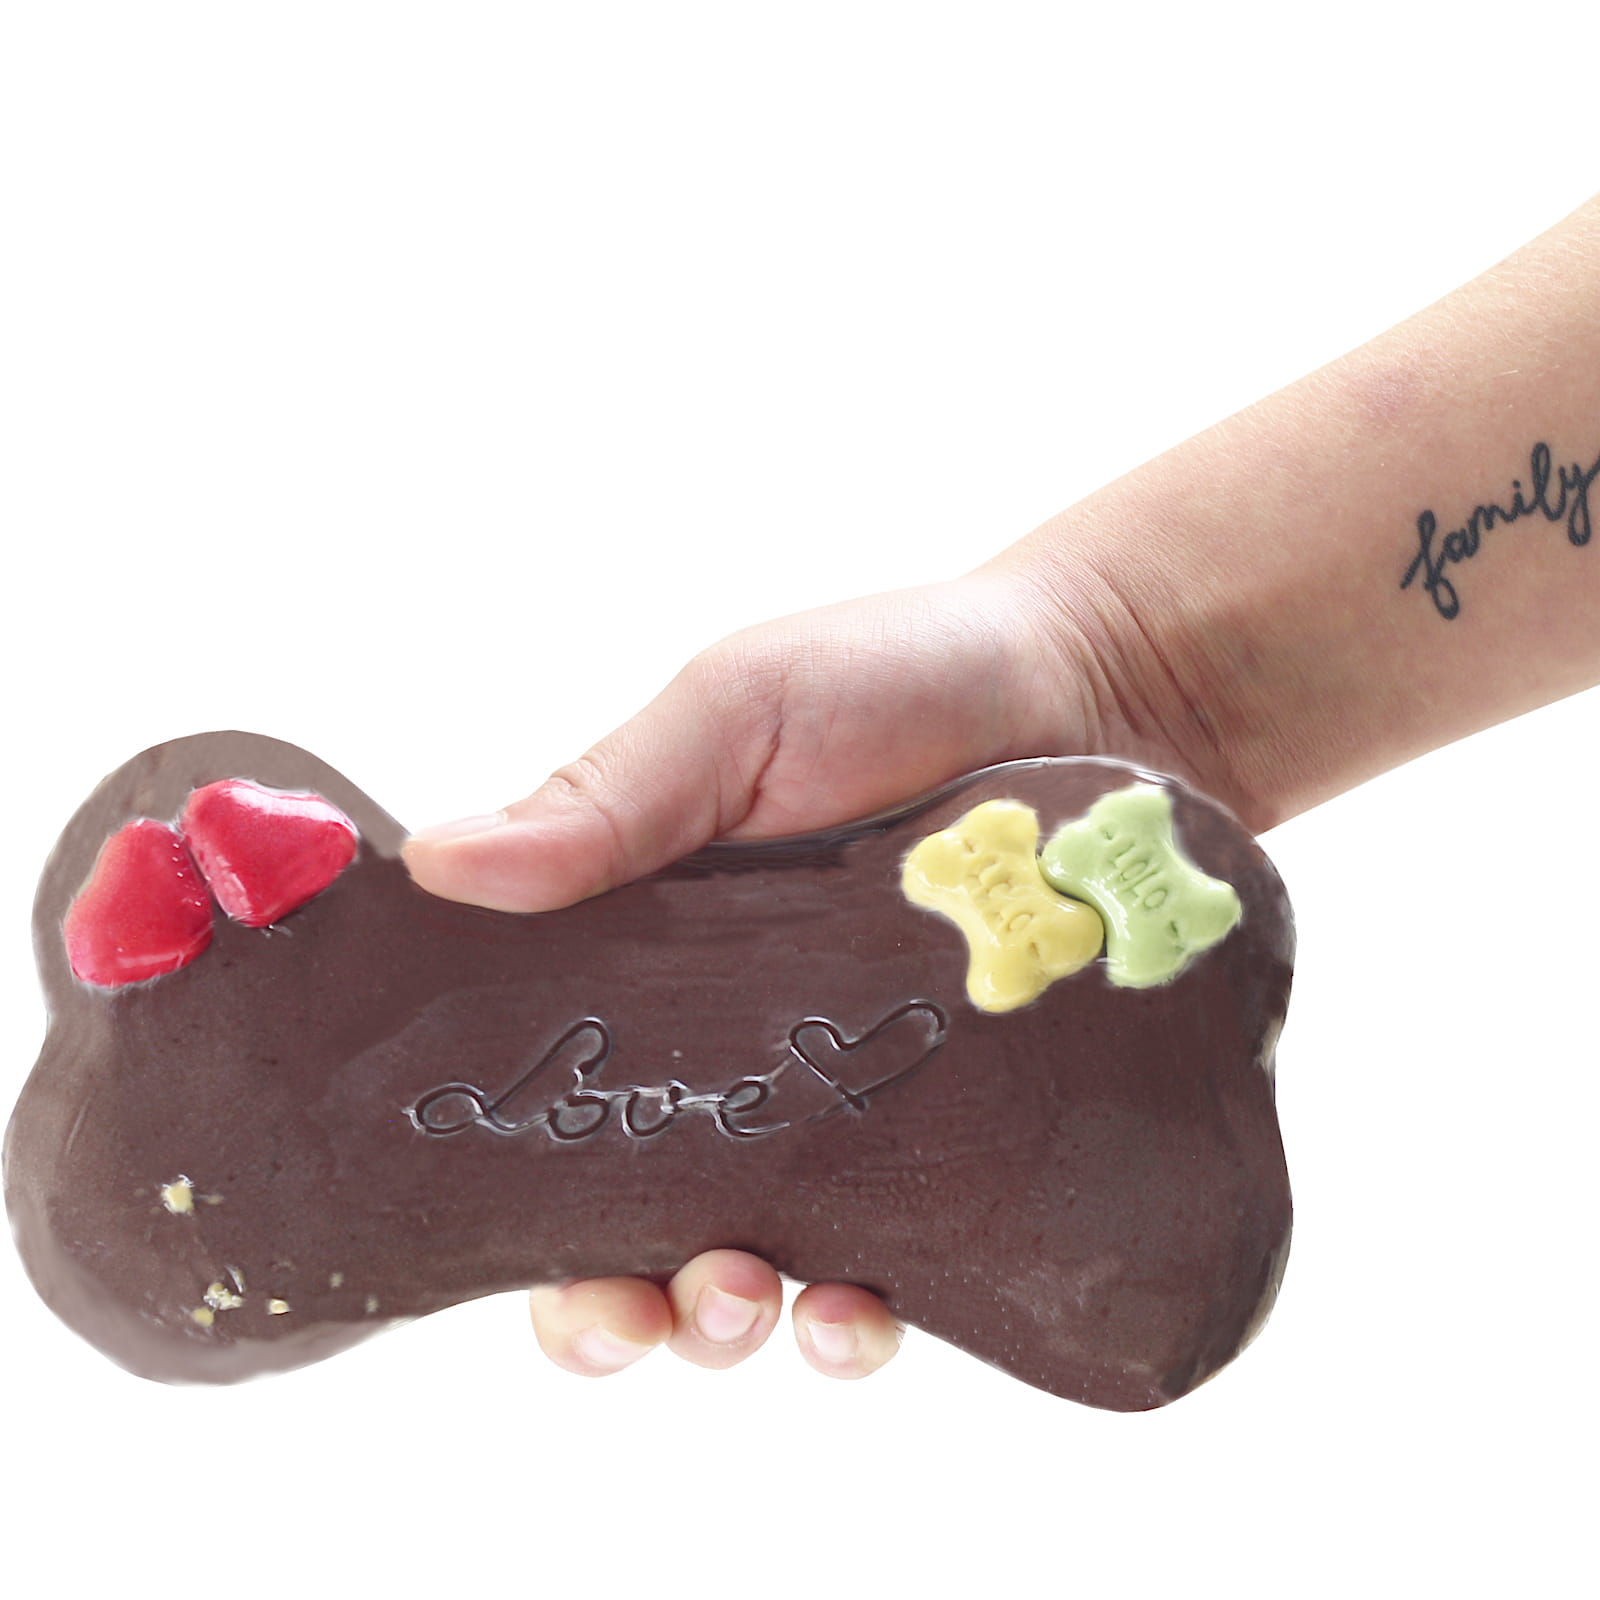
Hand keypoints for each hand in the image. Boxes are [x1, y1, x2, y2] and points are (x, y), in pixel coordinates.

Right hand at [403, 559, 1206, 1377]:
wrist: (1102, 689)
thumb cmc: (903, 674)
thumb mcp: (737, 715)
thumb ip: (605, 797)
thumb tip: (435, 863)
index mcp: (644, 957)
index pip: (545, 1100)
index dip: (513, 1202)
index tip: (514, 1245)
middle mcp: (731, 1050)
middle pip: (634, 1222)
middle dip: (617, 1302)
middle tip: (647, 1303)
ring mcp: (842, 1101)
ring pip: (754, 1267)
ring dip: (726, 1323)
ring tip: (750, 1300)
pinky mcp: (950, 1132)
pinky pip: (896, 1262)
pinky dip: (862, 1316)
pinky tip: (866, 1312)